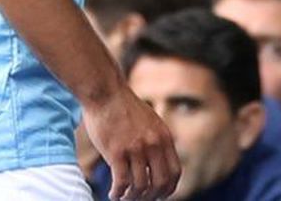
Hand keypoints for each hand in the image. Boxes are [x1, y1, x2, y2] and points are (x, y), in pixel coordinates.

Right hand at [83, 86, 180, 200]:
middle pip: (160, 183)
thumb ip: (156, 140)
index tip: (158, 195)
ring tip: (124, 198)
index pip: (174, 173)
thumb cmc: (123, 107)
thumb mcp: (150, 121)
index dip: (168, 189)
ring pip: (140, 187)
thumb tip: (158, 163)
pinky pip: (121, 183)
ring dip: (132, 197)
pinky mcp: (116, 152)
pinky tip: (113, 194)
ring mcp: (135, 149)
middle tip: (140, 199)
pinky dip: (118, 193)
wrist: (105, 91)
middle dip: (151, 197)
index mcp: (164, 137)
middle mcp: (153, 144)